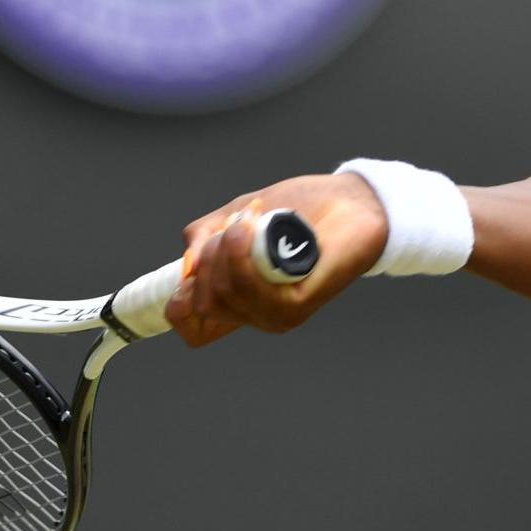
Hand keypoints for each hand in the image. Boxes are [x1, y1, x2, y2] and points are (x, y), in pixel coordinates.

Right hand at [166, 172, 390, 347]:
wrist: (351, 199)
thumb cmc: (300, 208)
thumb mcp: (236, 217)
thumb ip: (204, 239)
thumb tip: (186, 266)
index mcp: (240, 299)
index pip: (194, 330)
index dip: (179, 303)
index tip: (193, 264)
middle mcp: (256, 313)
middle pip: (202, 303)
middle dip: (207, 256)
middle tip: (235, 223)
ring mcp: (277, 312)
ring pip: (223, 294)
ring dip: (226, 249)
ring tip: (251, 218)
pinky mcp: (299, 304)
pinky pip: (251, 288)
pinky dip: (245, 251)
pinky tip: (258, 225)